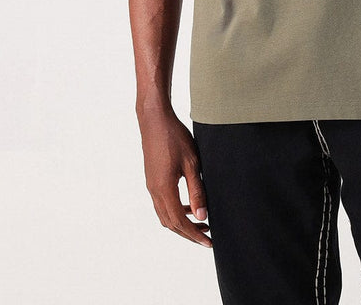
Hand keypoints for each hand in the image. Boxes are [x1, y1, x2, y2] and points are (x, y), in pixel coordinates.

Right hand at [138, 106, 212, 247]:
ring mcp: (151, 185)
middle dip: (189, 233)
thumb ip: (197, 191)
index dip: (194, 234)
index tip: (208, 241)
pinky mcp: (152, 179)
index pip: (180, 221)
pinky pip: (163, 203)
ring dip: (182, 222)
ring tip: (202, 222)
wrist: (155, 119)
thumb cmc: (174, 137)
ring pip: (165, 215)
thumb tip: (202, 216)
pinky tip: (190, 204)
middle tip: (207, 237)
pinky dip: (176, 210)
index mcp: (164, 189)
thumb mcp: (191, 163)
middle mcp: (154, 191)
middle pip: (170, 223)